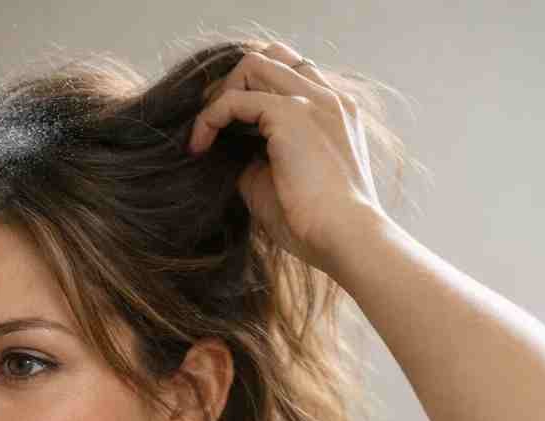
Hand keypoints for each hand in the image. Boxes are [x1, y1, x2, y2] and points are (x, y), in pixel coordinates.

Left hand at [187, 42, 387, 275]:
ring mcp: (313, 101)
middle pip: (271, 58)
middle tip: (211, 126)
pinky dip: (211, 117)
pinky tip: (200, 147)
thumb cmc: (316, 224)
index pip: (290, 74)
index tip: (227, 129)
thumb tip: (224, 148)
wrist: (345, 238)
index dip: (252, 92)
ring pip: (254, 65)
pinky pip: (236, 98)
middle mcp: (328, 98)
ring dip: (222, 95)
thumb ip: (257, 157)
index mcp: (334, 112)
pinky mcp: (292, 115)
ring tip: (205, 135)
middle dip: (233, 85)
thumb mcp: (280, 181)